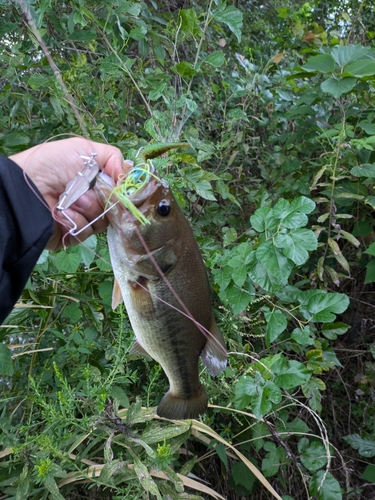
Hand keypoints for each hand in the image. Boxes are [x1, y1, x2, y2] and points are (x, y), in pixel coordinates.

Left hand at [10, 137, 131, 250]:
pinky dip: (78, 219)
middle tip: (93, 190)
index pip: (119, 187)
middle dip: (106, 196)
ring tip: (72, 201)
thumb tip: (128, 173)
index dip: (123, 187)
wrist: (27, 189)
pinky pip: (89, 230)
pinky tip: (64, 212)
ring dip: (90, 207)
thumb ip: (112, 157)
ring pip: (104, 219)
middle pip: (116, 205)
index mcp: (94, 179)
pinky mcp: (75, 233)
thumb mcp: (83, 149)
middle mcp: (91, 198)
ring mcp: (83, 217)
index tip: (123, 185)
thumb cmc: (52, 165)